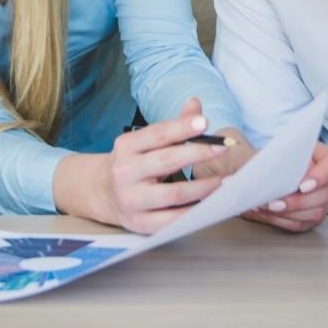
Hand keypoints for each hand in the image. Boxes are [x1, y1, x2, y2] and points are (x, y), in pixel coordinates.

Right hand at [59, 97, 227, 232]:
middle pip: (166, 161)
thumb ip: (173, 126)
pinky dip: (194, 212)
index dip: (182, 127)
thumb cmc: (134, 164)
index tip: (205, 122)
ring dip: (203, 187)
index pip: (157, 134)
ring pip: (173, 194)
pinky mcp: (141, 223)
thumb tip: (196, 104)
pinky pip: (172, 220)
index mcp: (126, 147)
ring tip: (224, 181)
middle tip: (223, 148)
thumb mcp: (145, 142)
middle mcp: (125, 172)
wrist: (103, 193)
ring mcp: (131, 200)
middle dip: (198, 153)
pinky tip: (210, 204)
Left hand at [242, 141, 327, 232]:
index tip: (302, 185)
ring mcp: (322, 201)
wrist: (266, 170)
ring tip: (264, 207)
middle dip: (297, 202)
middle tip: (274, 203)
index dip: (322, 175)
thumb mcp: (276, 151)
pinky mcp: (310, 217)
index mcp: (324, 157)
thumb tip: (267, 173)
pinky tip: (264, 212)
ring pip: (314, 213)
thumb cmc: (276, 157)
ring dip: (287, 213)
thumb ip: (277, 158)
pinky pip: (300, 224)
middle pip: (324, 194)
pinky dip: (279, 220)